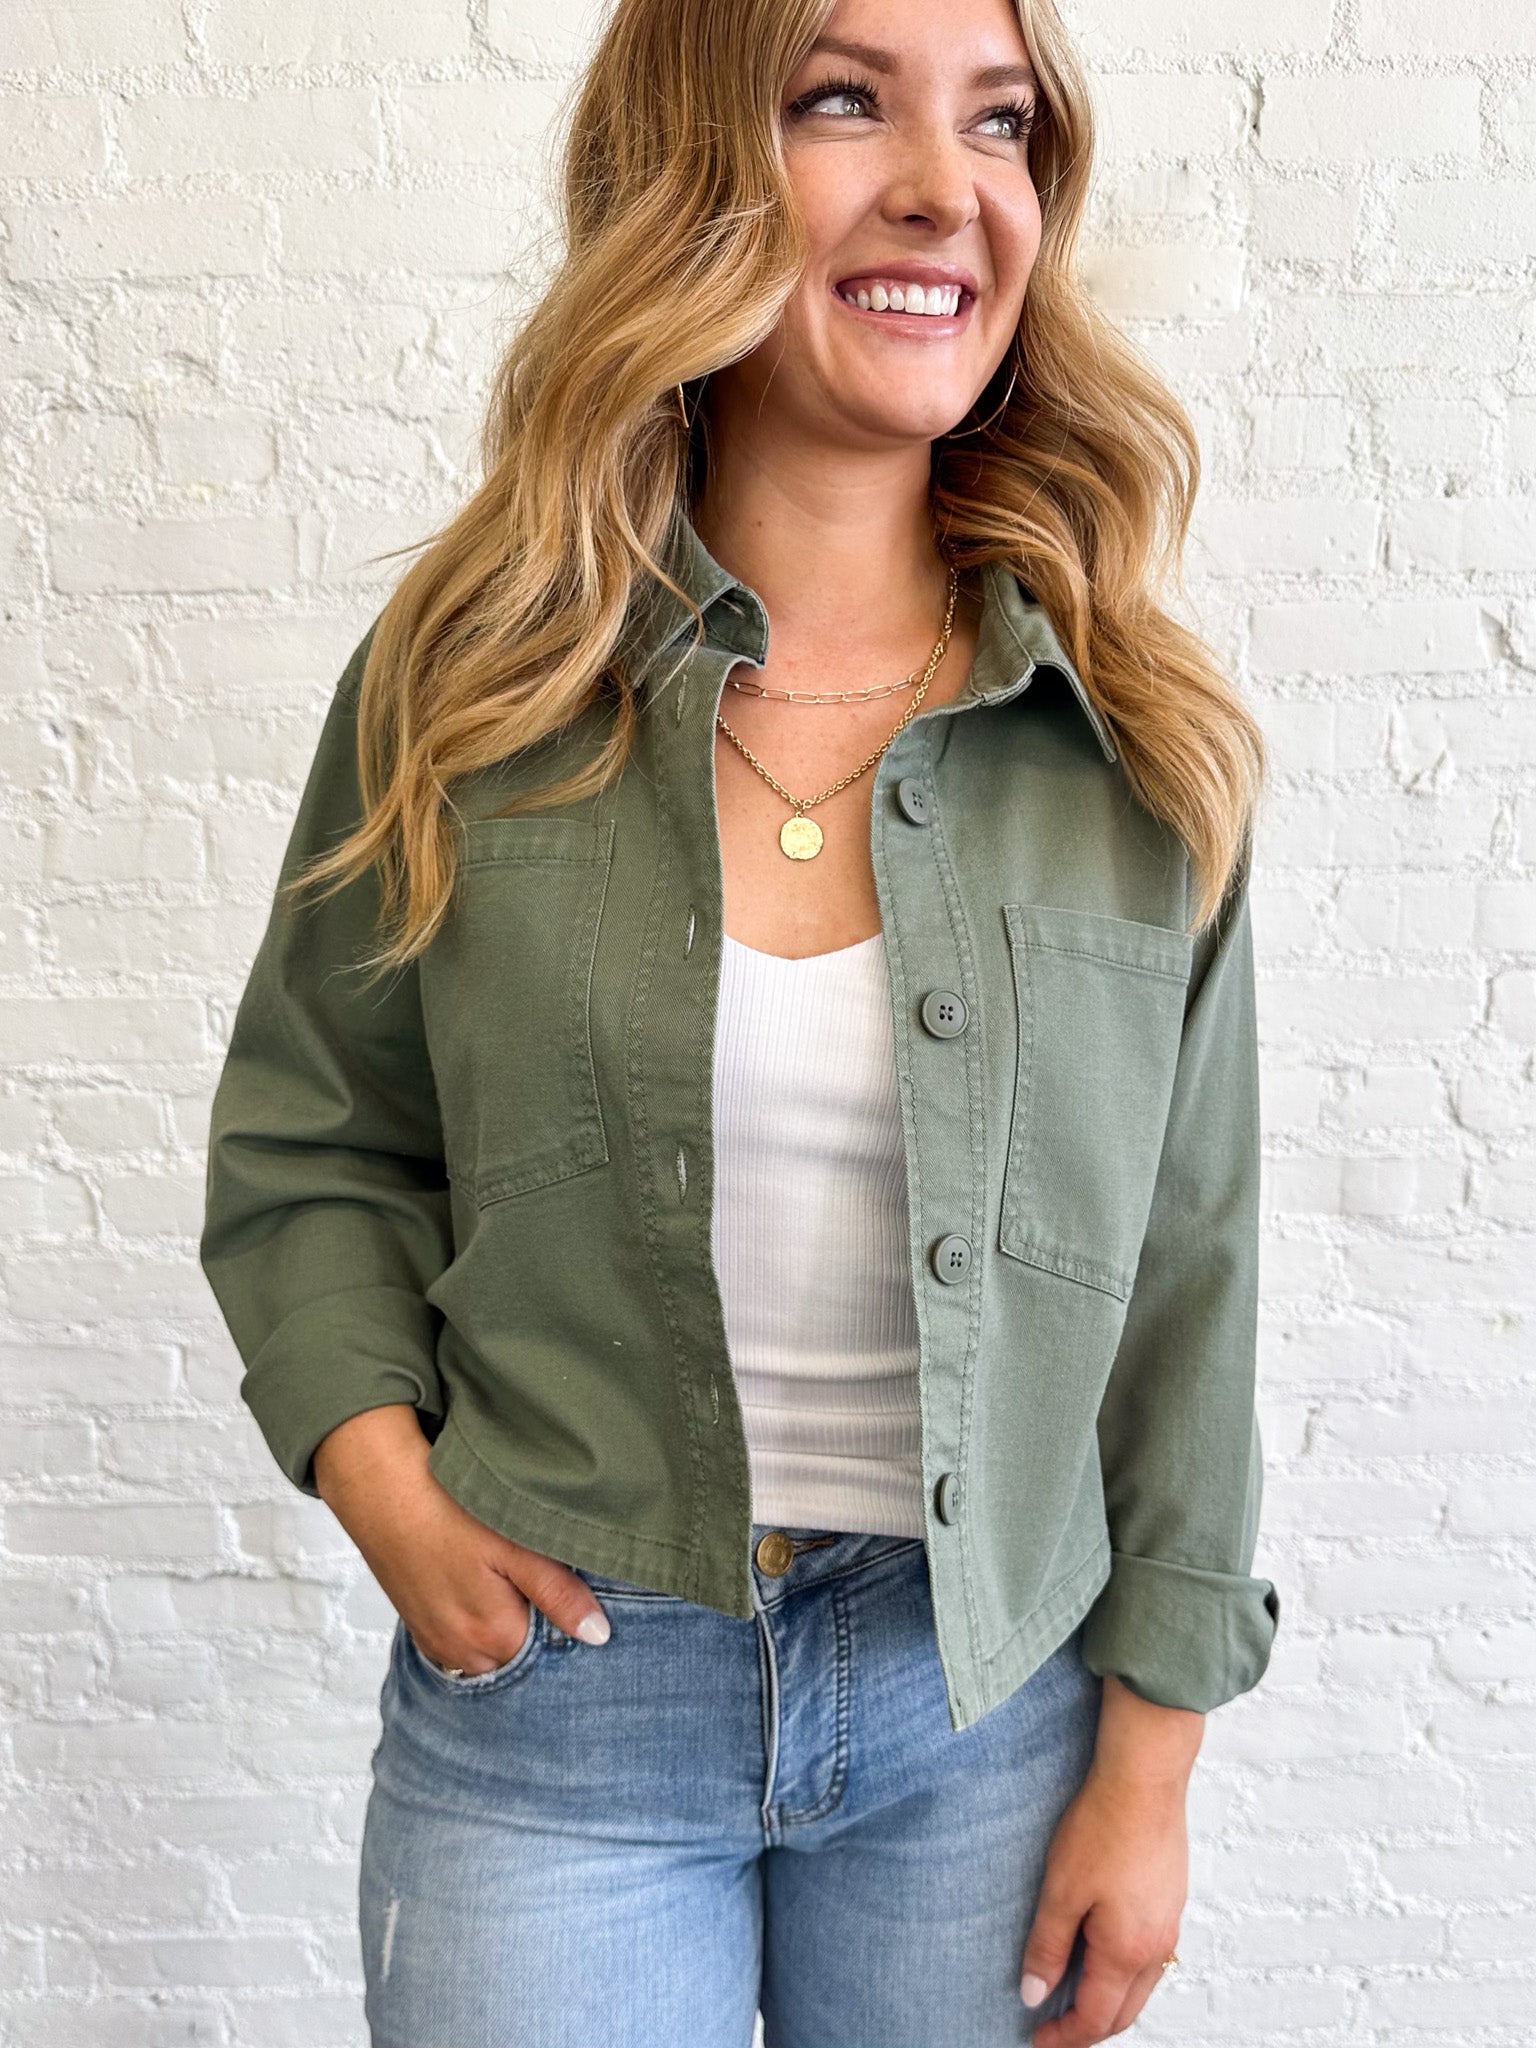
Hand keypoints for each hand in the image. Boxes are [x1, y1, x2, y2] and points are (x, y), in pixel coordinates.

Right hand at [312, 1404, 612, 1669]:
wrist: (379, 1489)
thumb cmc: (446, 1510)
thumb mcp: (514, 1545)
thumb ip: (558, 1594)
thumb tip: (598, 1635)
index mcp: (494, 1637)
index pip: (553, 1653)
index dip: (568, 1620)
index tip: (572, 1586)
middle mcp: (462, 1653)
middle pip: (521, 1655)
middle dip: (537, 1625)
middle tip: (535, 1572)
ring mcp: (437, 1642)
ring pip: (491, 1649)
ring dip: (506, 1623)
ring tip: (505, 1573)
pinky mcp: (420, 1626)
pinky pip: (462, 1638)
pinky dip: (477, 1620)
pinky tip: (479, 1580)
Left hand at [1020, 1675, 1200, 2043]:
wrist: (1145, 1778)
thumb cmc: (1104, 1827)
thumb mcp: (1061, 1891)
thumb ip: (1048, 1947)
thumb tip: (1034, 1994)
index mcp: (1127, 1952)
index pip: (1095, 2018)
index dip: (1064, 2036)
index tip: (1037, 2041)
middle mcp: (1156, 1946)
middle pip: (1124, 2013)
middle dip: (1089, 2029)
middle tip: (1054, 2030)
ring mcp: (1170, 1923)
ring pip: (1141, 1987)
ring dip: (1110, 2003)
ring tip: (1074, 1995)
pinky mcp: (1172, 1900)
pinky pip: (1151, 1958)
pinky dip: (1126, 1973)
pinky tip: (1104, 1954)